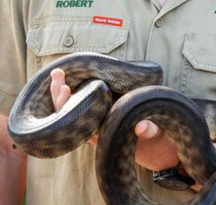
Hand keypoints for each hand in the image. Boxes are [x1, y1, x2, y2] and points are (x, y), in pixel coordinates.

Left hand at [49, 68, 179, 170]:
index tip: (66, 90)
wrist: (158, 143)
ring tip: (56, 72)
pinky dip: (74, 89)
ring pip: (73, 108)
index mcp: (103, 135)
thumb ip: (150, 130)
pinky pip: (82, 101)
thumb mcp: (156, 136)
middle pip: (70, 115)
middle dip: (60, 97)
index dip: (69, 107)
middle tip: (57, 75)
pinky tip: (66, 75)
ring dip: (62, 91)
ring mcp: (97, 119)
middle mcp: (96, 128)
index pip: (80, 122)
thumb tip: (141, 127)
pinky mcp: (101, 111)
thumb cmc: (156, 140)